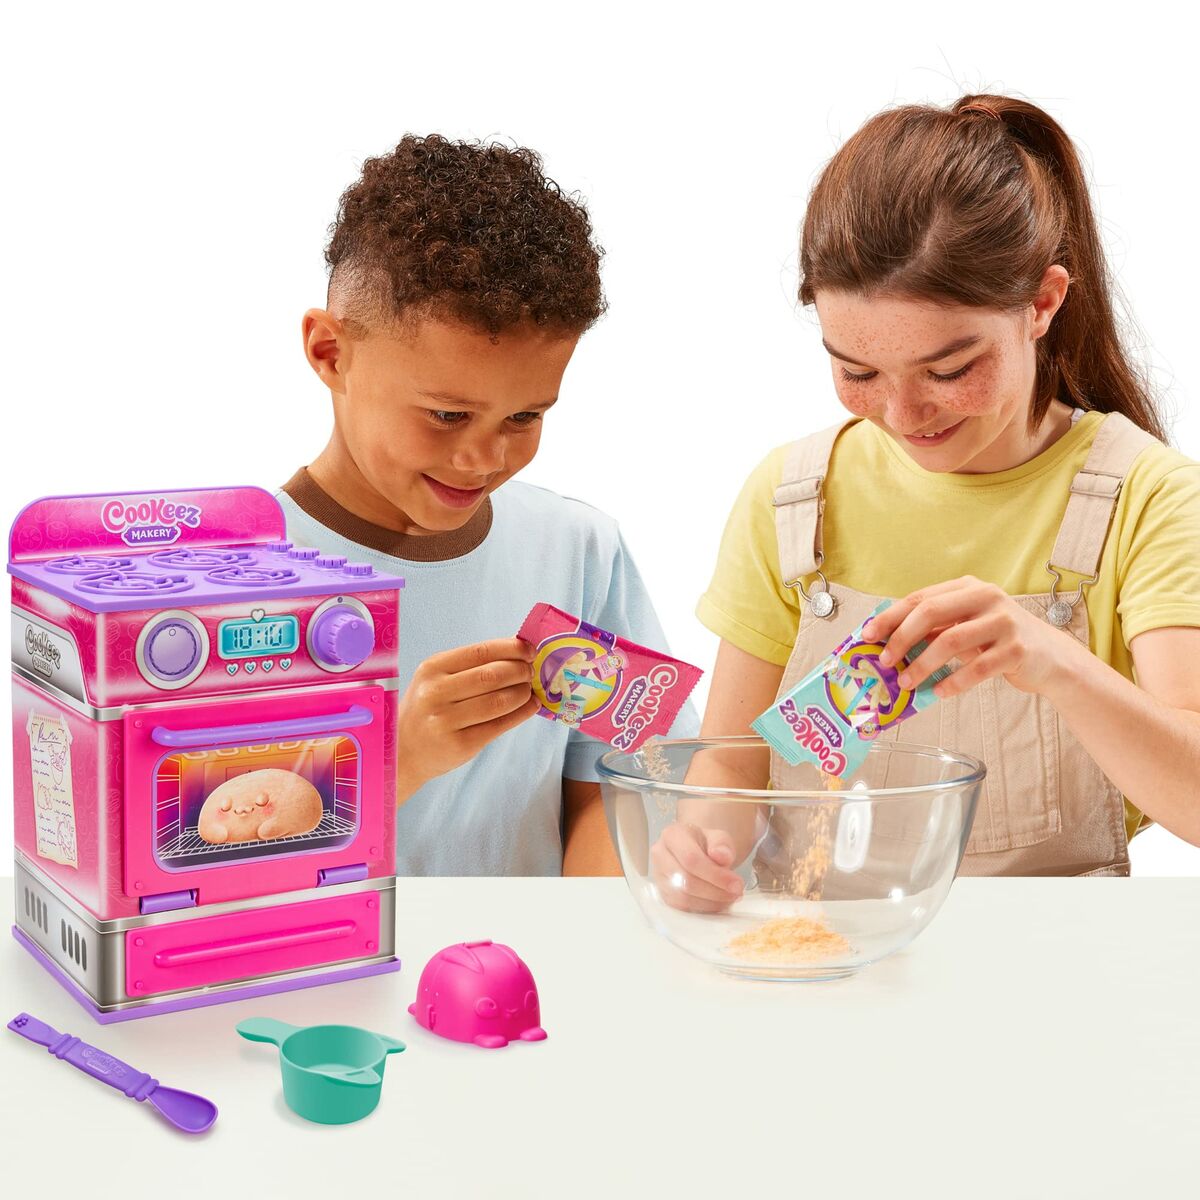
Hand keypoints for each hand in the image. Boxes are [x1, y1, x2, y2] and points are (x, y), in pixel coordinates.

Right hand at [396, 638, 538, 798]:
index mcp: (432, 668)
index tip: (529, 650)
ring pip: (499, 701)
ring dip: (523, 693)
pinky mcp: (460, 745)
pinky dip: (521, 714)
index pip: (480, 651)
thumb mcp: (437, 680)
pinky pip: (499, 726)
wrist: (403, 751)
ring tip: (529, 691)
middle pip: (492, 675)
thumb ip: (472, 667)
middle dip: (520, 671)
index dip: (511, 649)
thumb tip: (519, 653)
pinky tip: (530, 707)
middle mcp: (435, 692)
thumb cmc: (428, 710)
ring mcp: (446, 721)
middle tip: (531, 672)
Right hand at [650, 823, 745, 912]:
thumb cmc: (706, 844)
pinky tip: (718, 903)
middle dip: (715, 891)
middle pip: (686, 880)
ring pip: (683, 897)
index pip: (691, 859)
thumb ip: (722, 844)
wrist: (696, 851)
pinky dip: (703, 908)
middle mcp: (660, 855)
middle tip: (737, 892)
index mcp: (672, 835)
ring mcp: (659, 876)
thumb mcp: (719, 837)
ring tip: (729, 897)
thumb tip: (722, 857)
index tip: (737, 883)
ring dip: (711, 902)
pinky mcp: (663, 894)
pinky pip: (682, 907)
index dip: (715, 875)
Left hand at [863, 576, 1078, 698]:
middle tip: (884, 663)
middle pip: (931, 612)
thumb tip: (886, 645)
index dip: (890, 617)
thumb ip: (933, 629)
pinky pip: (976, 668)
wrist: (1049, 657)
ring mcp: (1004, 622)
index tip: (867, 636)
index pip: (919, 598)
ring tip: (906, 683)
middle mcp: (986, 597)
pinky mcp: (1017, 649)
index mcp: (967, 587)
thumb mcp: (964, 626)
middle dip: (901, 639)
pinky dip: (953, 682)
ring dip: (922, 665)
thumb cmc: (995, 640)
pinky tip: (939, 692)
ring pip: (951, 641)